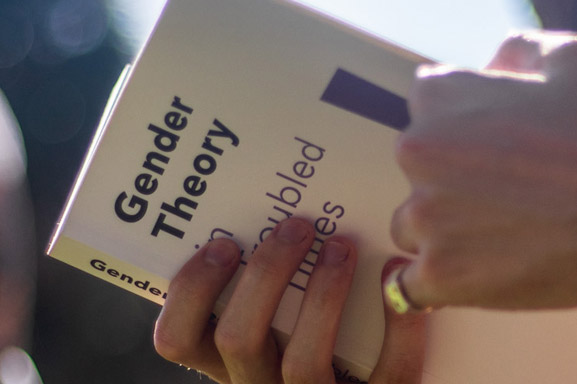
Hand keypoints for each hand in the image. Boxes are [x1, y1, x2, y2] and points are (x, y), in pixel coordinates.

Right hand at [154, 217, 427, 383]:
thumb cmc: (323, 348)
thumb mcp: (278, 331)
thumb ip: (267, 292)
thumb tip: (282, 209)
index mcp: (231, 365)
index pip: (179, 338)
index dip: (193, 291)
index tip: (224, 244)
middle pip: (237, 339)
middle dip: (265, 275)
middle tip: (296, 226)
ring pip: (301, 364)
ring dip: (322, 297)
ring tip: (342, 248)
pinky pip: (386, 374)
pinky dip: (397, 328)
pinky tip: (395, 281)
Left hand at [390, 32, 576, 310]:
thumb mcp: (571, 57)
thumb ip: (519, 50)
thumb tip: (496, 61)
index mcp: (440, 96)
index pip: (428, 111)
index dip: (466, 130)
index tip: (497, 148)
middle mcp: (418, 152)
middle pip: (419, 172)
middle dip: (454, 181)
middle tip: (511, 194)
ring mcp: (427, 217)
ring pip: (414, 228)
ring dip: (447, 233)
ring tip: (507, 236)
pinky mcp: (441, 274)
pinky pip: (415, 286)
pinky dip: (443, 283)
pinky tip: (479, 275)